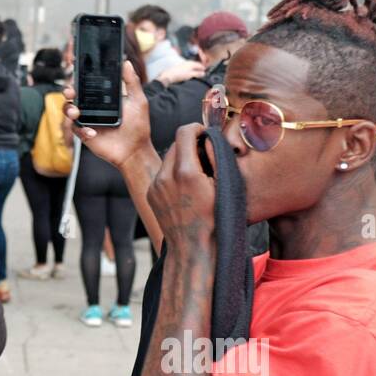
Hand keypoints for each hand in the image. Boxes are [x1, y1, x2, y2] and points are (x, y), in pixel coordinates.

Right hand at [62, 59, 150, 169]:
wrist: (135, 150)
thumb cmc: (138, 126)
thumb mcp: (138, 101)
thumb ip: (132, 82)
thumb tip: (126, 63)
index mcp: (102, 96)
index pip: (87, 82)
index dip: (78, 75)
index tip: (74, 66)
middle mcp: (91, 106)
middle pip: (73, 94)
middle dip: (68, 90)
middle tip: (71, 92)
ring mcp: (86, 119)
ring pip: (68, 109)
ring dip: (69, 109)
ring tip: (77, 113)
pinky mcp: (84, 133)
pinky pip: (75, 128)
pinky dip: (82, 129)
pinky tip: (93, 132)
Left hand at [147, 124, 216, 247]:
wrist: (193, 247)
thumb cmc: (215, 220)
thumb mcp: (223, 187)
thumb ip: (215, 158)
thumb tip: (209, 138)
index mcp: (185, 172)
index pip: (184, 133)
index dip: (196, 128)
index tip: (204, 133)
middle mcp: (166, 176)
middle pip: (175, 144)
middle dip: (189, 144)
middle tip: (204, 153)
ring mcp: (156, 185)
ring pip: (167, 158)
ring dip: (180, 158)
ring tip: (196, 171)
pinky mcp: (151, 193)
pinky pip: (161, 173)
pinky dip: (172, 173)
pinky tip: (185, 186)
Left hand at [157, 59, 206, 85]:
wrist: (169, 75)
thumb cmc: (180, 74)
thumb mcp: (191, 75)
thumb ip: (197, 74)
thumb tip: (203, 73)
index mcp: (191, 63)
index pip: (199, 65)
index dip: (203, 68)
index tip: (205, 71)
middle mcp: (187, 62)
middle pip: (195, 65)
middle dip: (198, 69)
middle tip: (201, 73)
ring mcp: (183, 64)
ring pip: (191, 66)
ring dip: (194, 70)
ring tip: (195, 74)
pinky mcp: (179, 67)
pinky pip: (187, 68)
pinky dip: (189, 71)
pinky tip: (188, 74)